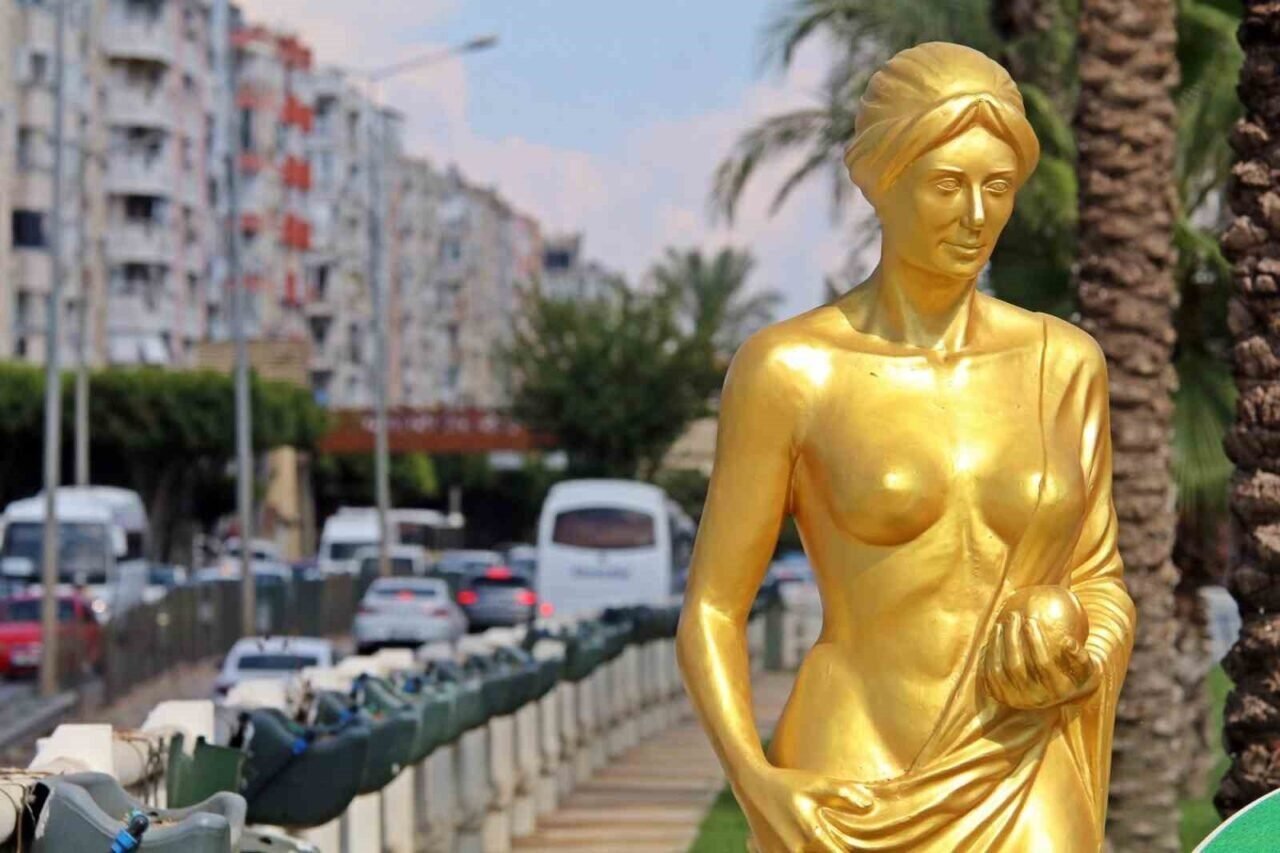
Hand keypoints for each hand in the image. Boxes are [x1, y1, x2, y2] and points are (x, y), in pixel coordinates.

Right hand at [732, 762, 870, 852]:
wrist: (752, 784)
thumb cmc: (788, 782)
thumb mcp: (816, 782)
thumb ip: (844, 792)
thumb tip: (869, 805)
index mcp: (812, 835)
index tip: (854, 849)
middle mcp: (796, 850)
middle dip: (833, 851)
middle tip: (835, 843)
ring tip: (820, 843)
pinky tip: (804, 845)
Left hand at [982, 610, 1099, 709]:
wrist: (1060, 696)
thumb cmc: (1077, 675)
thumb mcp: (1088, 669)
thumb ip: (1081, 656)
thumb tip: (1066, 641)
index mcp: (1057, 691)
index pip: (1043, 664)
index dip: (1035, 641)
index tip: (1030, 620)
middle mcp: (1036, 699)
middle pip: (1017, 666)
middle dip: (1012, 638)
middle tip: (1013, 616)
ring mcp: (1017, 700)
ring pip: (1000, 670)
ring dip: (998, 644)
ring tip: (1002, 624)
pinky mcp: (1002, 697)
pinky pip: (989, 675)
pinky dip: (988, 655)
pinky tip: (993, 637)